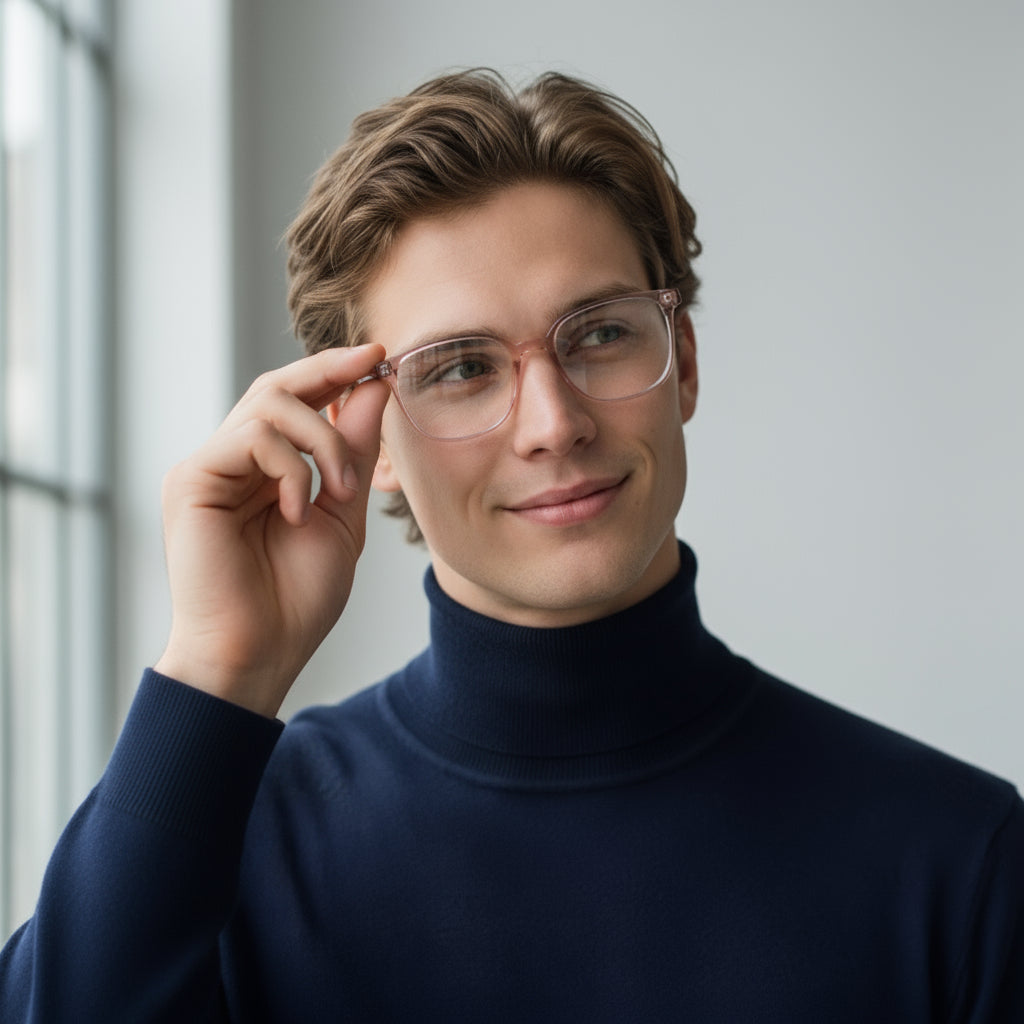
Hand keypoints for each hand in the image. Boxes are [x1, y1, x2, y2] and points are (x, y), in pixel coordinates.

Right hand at [154, 345, 389, 716]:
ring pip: (269, 404)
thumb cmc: (298, 597)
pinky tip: (297, 511)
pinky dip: (290, 468)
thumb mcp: (342, 513)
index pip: (297, 402)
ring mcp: (210, 468)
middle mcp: (234, 462)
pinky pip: (251, 438)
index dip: (336, 373)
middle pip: (277, 386)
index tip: (380, 357)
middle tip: (374, 361)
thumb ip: (353, 452)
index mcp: (267, 470)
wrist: (261, 651)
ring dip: (323, 441)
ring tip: (339, 492)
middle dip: (330, 370)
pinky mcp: (191, 480)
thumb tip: (373, 387)